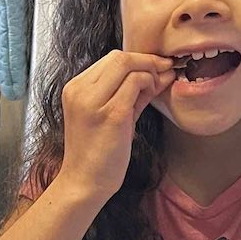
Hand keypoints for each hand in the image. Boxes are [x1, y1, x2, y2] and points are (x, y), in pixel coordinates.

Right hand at [57, 50, 175, 201]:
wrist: (84, 182)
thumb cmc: (97, 153)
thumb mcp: (109, 115)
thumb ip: (128, 93)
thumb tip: (156, 73)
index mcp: (75, 89)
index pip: (110, 59)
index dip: (138, 59)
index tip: (156, 66)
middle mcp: (80, 91)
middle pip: (119, 57)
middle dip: (147, 60)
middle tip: (165, 70)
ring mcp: (93, 102)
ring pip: (128, 65)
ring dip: (150, 72)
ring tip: (159, 85)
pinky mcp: (111, 114)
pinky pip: (135, 83)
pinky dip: (150, 84)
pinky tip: (154, 93)